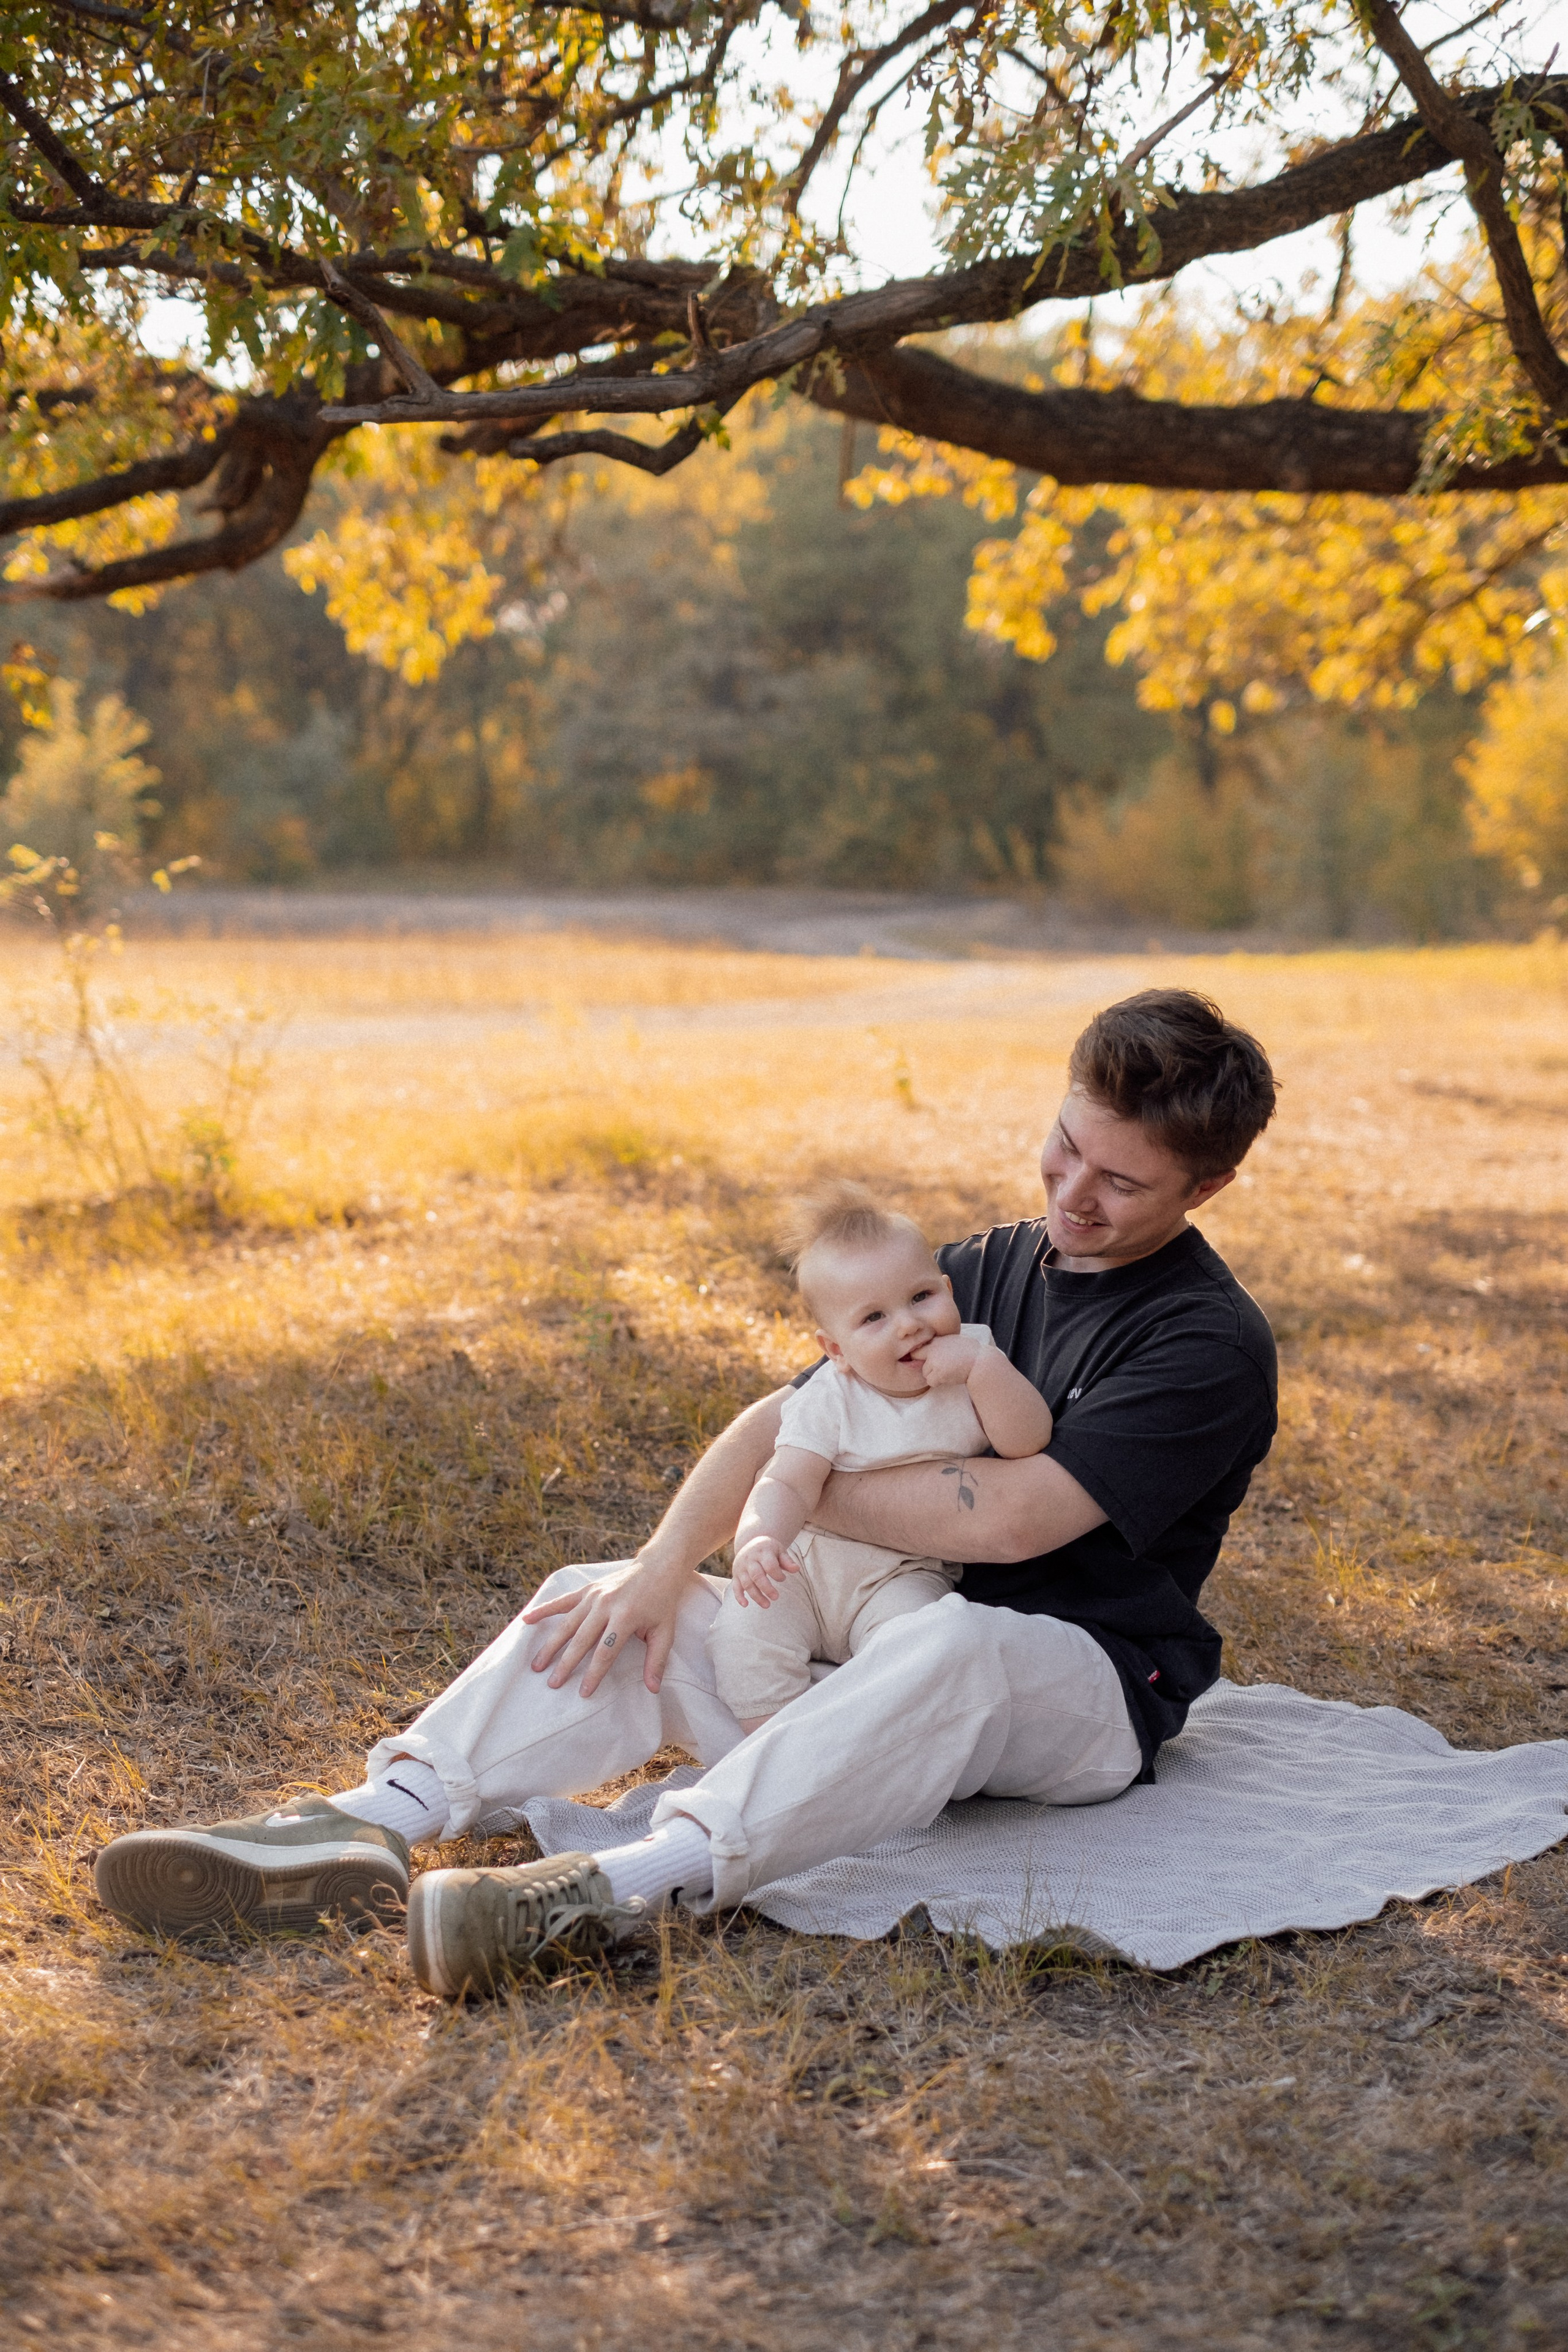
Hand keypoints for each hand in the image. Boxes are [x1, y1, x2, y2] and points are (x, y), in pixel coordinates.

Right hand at [520, 1553, 694, 1695]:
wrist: (656, 1567)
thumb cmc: (661, 1603)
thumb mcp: (664, 1632)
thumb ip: (657, 1660)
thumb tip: (652, 1689)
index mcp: (626, 1616)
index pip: (606, 1651)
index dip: (594, 1673)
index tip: (583, 1692)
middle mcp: (606, 1605)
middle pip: (581, 1640)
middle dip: (566, 1664)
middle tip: (553, 1684)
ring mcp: (593, 1595)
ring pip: (567, 1624)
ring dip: (551, 1645)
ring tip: (537, 1665)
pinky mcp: (586, 1589)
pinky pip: (562, 1601)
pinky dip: (544, 1610)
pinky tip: (526, 1620)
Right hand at [731, 1536, 800, 1607]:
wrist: (750, 1543)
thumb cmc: (769, 1550)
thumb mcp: (779, 1551)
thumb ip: (787, 1561)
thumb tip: (796, 1569)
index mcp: (762, 1552)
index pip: (769, 1565)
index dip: (777, 1574)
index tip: (783, 1579)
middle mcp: (749, 1559)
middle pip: (757, 1575)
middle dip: (766, 1588)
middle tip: (776, 1597)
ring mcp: (741, 1568)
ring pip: (747, 1584)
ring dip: (756, 1596)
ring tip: (767, 1605)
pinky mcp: (735, 1575)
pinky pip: (735, 1587)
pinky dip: (739, 1597)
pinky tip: (746, 1605)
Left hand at [917, 1332, 983, 1387]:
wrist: (980, 1361)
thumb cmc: (971, 1352)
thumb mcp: (954, 1340)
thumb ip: (941, 1343)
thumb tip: (932, 1344)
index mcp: (937, 1340)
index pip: (918, 1345)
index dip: (920, 1352)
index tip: (926, 1357)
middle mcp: (933, 1349)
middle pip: (916, 1357)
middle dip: (925, 1363)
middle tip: (939, 1367)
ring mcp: (934, 1361)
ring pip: (925, 1372)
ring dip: (933, 1374)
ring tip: (948, 1371)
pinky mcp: (938, 1373)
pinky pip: (930, 1381)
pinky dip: (938, 1382)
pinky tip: (949, 1377)